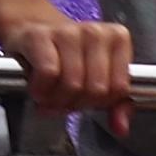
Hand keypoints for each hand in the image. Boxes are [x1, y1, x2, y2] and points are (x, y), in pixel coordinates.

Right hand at [0, 13, 132, 133]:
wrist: (34, 29)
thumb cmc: (68, 57)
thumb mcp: (98, 78)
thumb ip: (116, 104)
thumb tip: (121, 126)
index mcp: (117, 39)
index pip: (118, 89)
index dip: (99, 103)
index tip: (87, 98)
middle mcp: (95, 32)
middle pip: (95, 90)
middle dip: (77, 103)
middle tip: (66, 99)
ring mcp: (68, 32)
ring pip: (72, 84)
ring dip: (56, 100)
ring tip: (51, 95)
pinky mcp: (40, 36)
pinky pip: (48, 73)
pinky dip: (41, 89)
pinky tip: (39, 87)